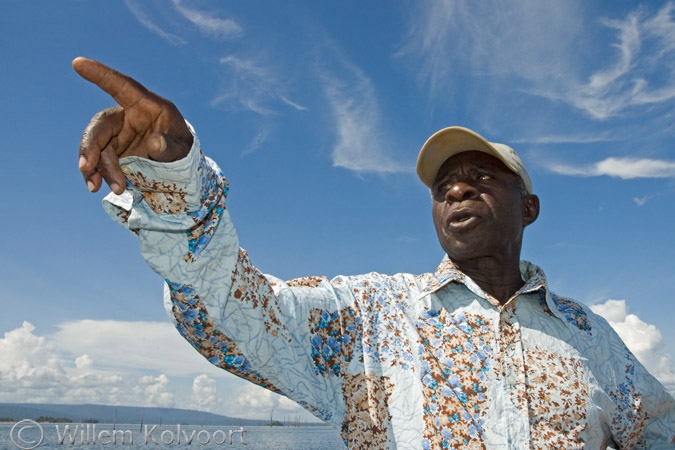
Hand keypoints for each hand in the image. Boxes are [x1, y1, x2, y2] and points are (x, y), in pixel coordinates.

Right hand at [73, 57, 192, 193]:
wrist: (179, 166)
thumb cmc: (183, 149)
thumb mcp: (182, 148)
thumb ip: (170, 147)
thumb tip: (155, 145)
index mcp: (147, 106)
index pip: (122, 86)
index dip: (101, 75)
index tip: (78, 63)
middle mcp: (128, 116)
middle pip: (101, 125)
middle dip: (91, 146)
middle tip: (87, 168)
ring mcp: (118, 133)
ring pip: (97, 146)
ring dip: (97, 168)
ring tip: (107, 188)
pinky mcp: (113, 150)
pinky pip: (98, 160)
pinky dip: (96, 173)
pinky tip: (96, 186)